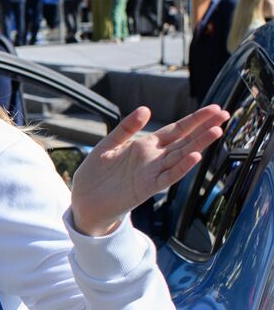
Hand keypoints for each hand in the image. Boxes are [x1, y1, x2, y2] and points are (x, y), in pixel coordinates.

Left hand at [70, 105, 229, 235]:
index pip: (175, 129)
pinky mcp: (146, 187)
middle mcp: (153, 158)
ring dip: (198, 144)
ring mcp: (152, 172)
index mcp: (144, 145)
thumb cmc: (95, 174)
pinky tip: (195, 156)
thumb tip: (145, 108)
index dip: (194, 119)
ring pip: (180, 156)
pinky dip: (181, 167)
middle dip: (203, 127)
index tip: (214, 108)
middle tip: (225, 114)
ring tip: (216, 130)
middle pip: (183, 139)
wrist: (84, 201)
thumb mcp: (108, 145)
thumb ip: (126, 128)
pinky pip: (168, 176)